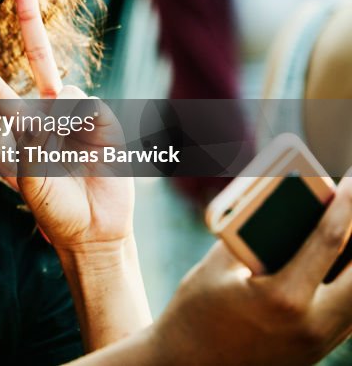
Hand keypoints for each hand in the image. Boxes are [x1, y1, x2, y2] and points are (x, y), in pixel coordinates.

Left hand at [0, 0, 133, 250]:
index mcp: (23, 123)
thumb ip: (27, 141)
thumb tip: (43, 108)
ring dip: (60, 124)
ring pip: (64, 94)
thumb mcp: (26, 176)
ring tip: (68, 159)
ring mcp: (78, 113)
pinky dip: (85, 128)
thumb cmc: (53, 206)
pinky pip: (89, 109)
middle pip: (39, 56)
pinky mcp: (104, 120)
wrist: (92, 229)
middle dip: (29, 19)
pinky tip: (93, 152)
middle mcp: (49, 110)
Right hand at [151, 171, 351, 365]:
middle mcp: (311, 324)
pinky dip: (349, 286)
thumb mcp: (217, 266)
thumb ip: (250, 236)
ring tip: (351, 232)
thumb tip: (280, 207)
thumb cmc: (195, 311)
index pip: (328, 241)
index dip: (344, 206)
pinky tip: (340, 265)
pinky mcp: (317, 351)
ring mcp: (318, 343)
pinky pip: (349, 314)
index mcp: (283, 298)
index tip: (351, 182)